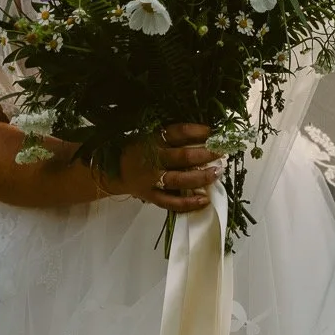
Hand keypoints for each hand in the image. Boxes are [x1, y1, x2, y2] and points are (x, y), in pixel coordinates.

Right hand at [106, 122, 222, 212]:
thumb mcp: (150, 136)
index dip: (197, 131)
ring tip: (217, 173)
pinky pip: (171, 202)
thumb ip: (172, 137)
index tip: (212, 132)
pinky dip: (188, 203)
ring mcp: (151, 179)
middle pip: (183, 156)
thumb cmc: (137, 150)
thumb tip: (205, 135)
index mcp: (153, 139)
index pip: (178, 132)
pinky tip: (204, 200)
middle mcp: (153, 159)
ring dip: (201, 177)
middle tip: (221, 153)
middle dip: (205, 154)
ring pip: (179, 180)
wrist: (112, 170)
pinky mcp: (151, 195)